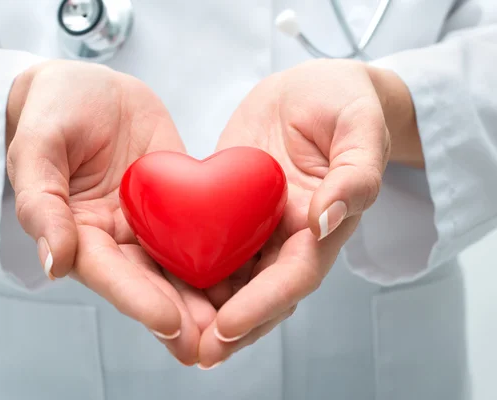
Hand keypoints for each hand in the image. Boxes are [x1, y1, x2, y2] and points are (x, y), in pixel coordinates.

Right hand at [6, 60, 215, 364]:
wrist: (86, 85)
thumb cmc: (52, 110)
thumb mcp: (37, 147)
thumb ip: (41, 203)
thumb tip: (54, 263)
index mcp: (77, 231)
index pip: (108, 273)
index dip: (137, 299)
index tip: (169, 323)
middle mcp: (115, 236)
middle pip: (148, 283)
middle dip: (180, 315)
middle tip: (213, 344)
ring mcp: (148, 221)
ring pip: (178, 265)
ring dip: (206, 297)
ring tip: (238, 324)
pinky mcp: (177, 200)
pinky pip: (201, 226)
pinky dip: (222, 252)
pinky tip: (251, 272)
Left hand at [197, 59, 419, 367]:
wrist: (314, 91)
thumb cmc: (345, 104)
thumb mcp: (359, 127)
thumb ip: (355, 174)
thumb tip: (327, 219)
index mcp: (323, 223)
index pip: (295, 276)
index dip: (263, 304)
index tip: (228, 328)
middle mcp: (289, 234)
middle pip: (261, 292)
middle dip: (232, 327)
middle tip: (197, 354)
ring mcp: (257, 224)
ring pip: (233, 277)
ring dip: (206, 309)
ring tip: (171, 334)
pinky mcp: (229, 206)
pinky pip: (208, 240)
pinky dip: (189, 265)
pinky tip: (160, 281)